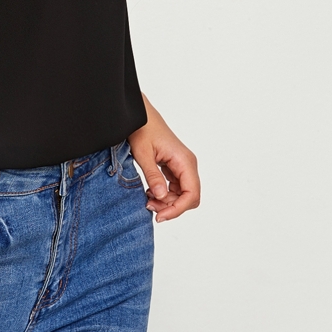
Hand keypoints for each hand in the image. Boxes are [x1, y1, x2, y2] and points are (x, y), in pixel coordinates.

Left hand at [127, 95, 200, 221]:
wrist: (140, 115)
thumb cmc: (142, 129)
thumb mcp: (143, 154)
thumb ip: (153, 176)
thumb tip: (161, 197)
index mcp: (184, 161)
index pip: (191, 194)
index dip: (178, 209)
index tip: (160, 216)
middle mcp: (187, 164)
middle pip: (189, 197)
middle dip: (172, 207)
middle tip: (150, 207)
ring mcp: (182, 165)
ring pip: (183, 194)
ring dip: (168, 202)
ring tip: (148, 200)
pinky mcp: (176, 166)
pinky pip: (176, 187)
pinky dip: (165, 194)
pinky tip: (151, 192)